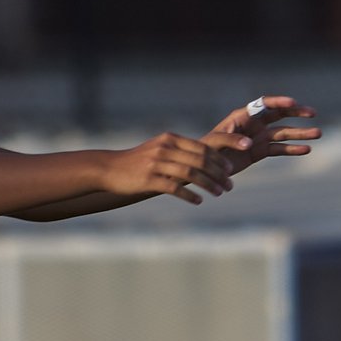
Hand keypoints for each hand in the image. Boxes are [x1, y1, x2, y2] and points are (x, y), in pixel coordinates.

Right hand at [104, 134, 232, 204]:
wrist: (109, 168)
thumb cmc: (138, 161)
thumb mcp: (159, 149)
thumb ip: (180, 151)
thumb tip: (205, 159)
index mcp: (170, 139)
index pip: (202, 147)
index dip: (220, 158)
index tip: (232, 170)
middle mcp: (165, 148)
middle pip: (200, 160)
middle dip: (219, 174)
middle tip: (230, 186)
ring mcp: (156, 163)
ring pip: (191, 174)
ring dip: (208, 185)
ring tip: (219, 193)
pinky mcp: (148, 179)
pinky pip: (174, 188)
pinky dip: (189, 195)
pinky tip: (198, 201)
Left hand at [205, 95, 320, 175]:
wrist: (205, 167)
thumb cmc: (207, 150)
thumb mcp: (216, 142)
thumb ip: (232, 139)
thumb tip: (249, 143)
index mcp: (242, 116)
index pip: (264, 104)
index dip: (279, 102)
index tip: (293, 103)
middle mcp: (254, 124)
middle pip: (279, 115)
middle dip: (296, 113)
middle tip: (313, 113)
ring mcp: (259, 137)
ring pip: (284, 133)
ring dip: (301, 133)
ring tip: (318, 133)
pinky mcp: (260, 152)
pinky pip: (279, 149)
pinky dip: (292, 149)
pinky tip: (306, 149)